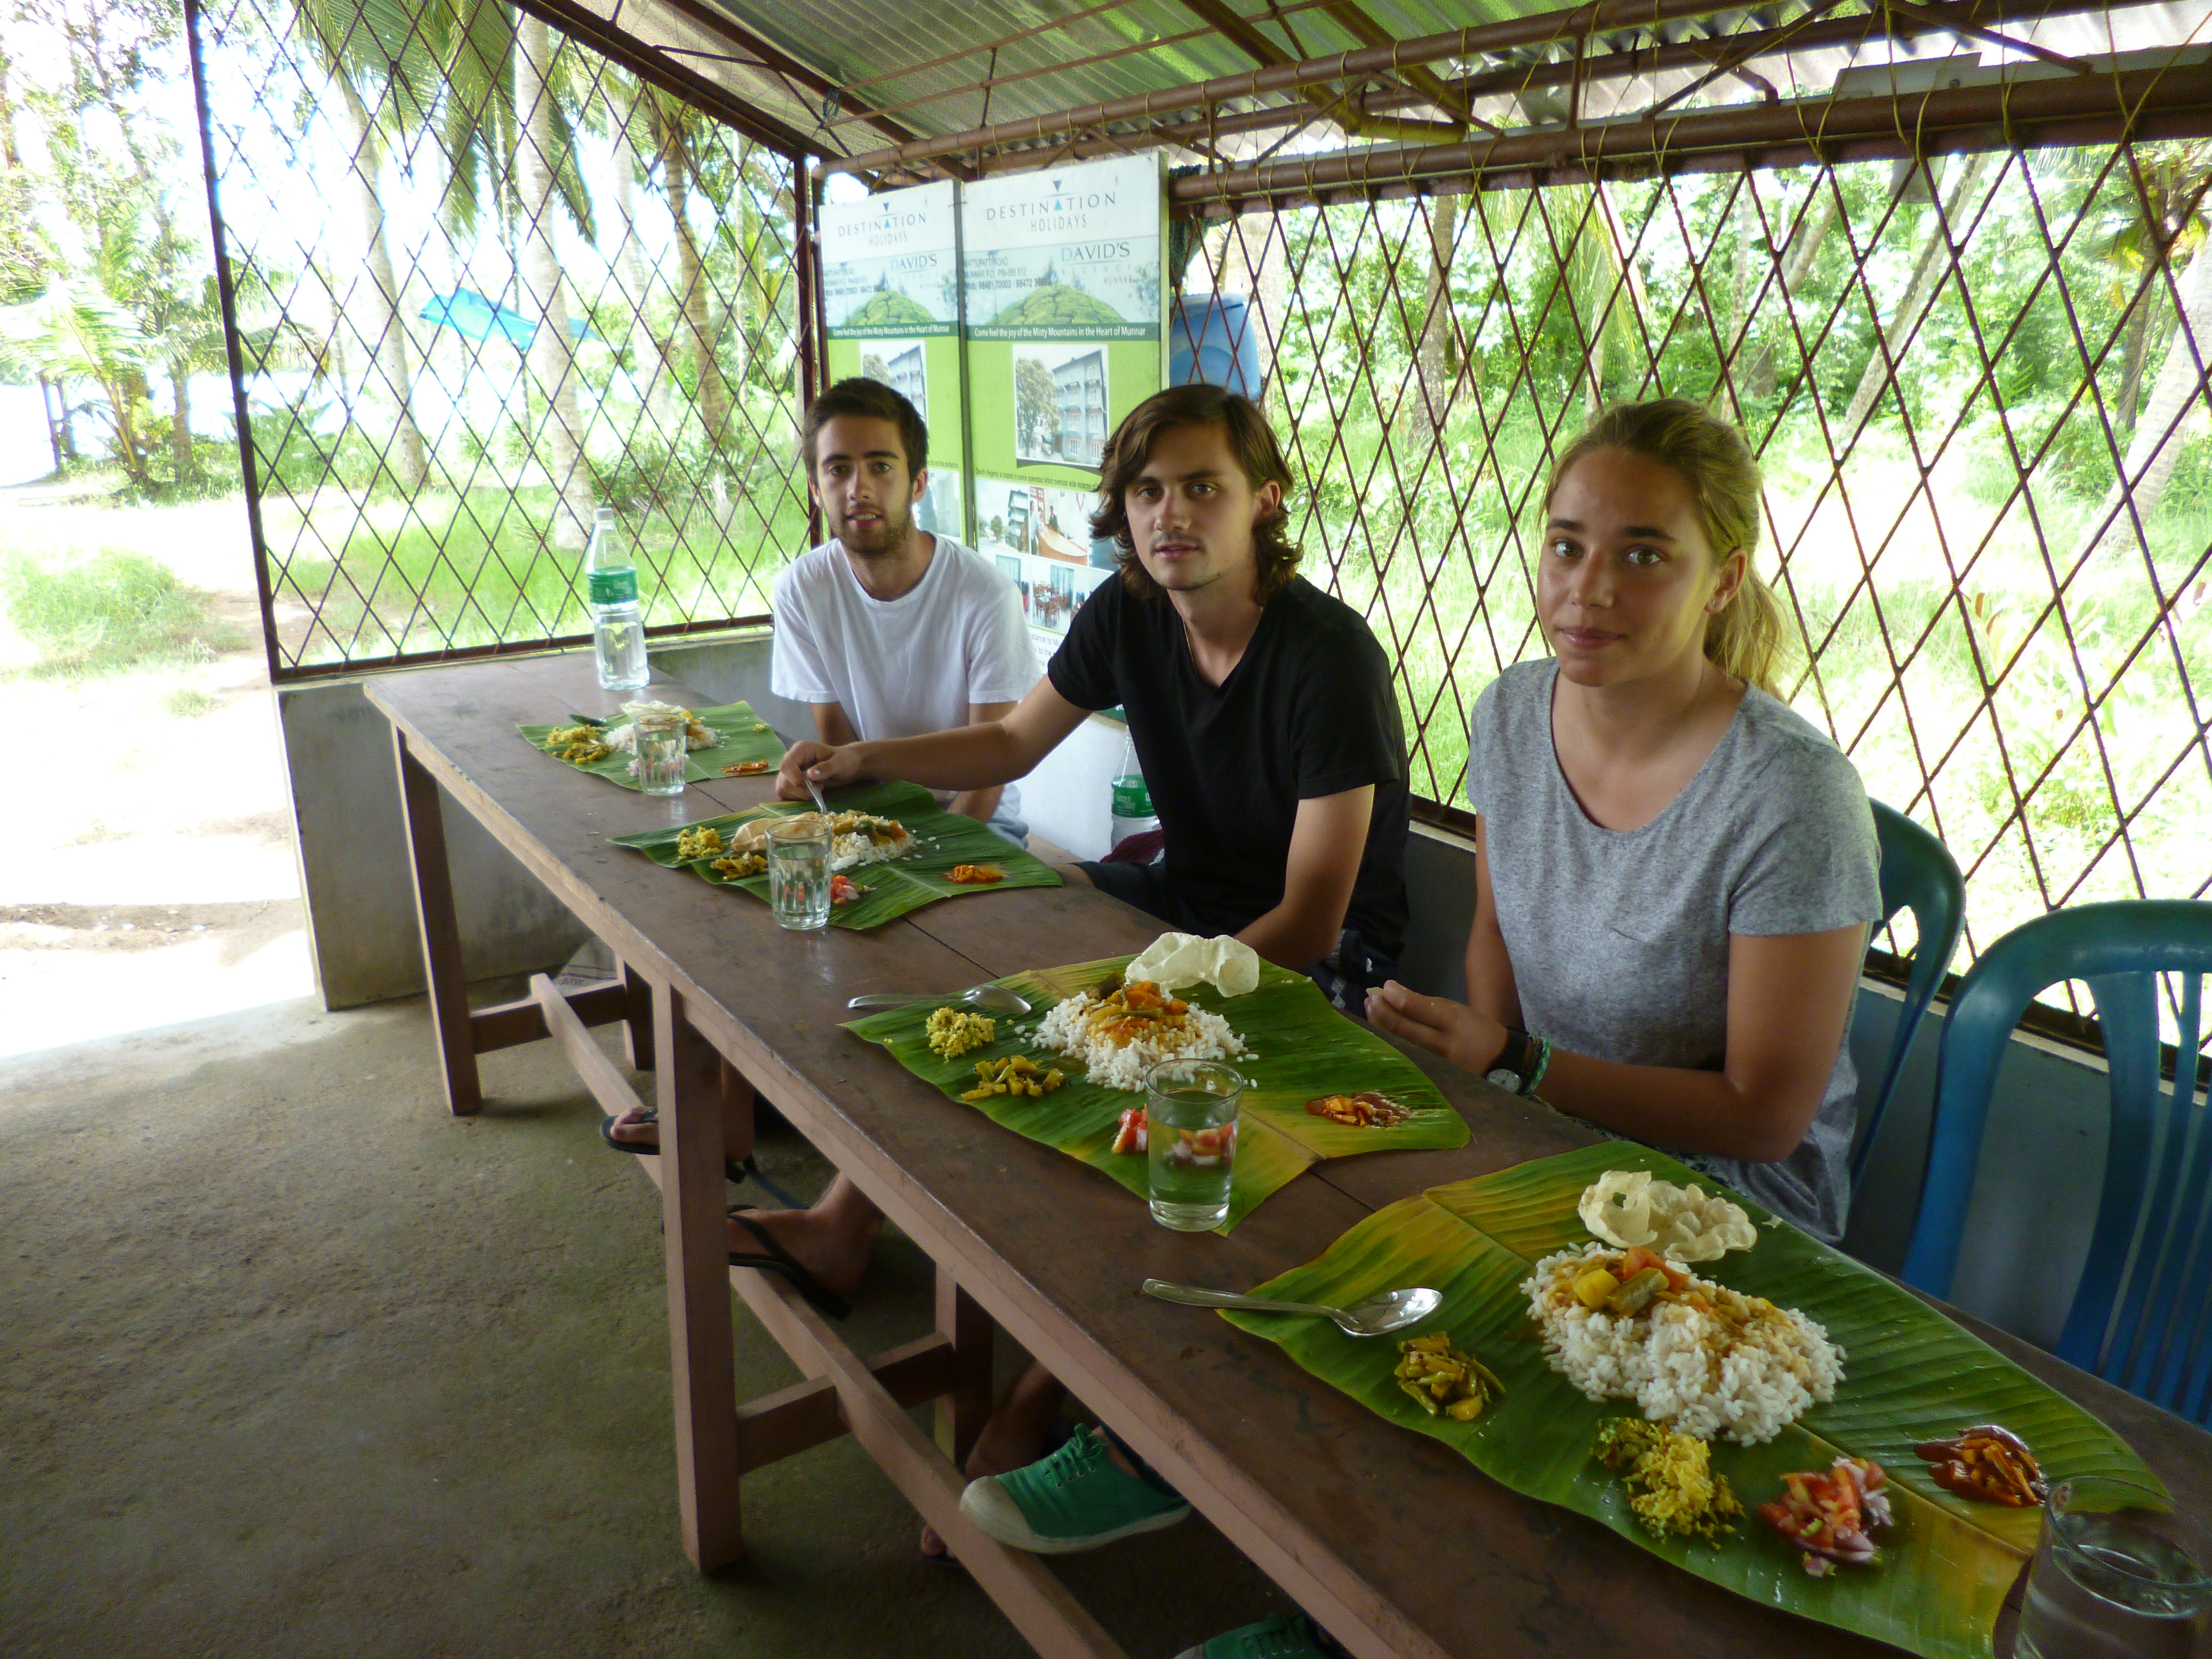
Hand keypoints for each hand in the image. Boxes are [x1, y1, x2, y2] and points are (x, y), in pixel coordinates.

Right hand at [775, 739, 866, 799]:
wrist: (847, 765)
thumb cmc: (844, 760)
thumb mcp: (839, 763)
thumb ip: (826, 768)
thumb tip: (810, 774)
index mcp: (800, 749)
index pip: (786, 765)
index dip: (793, 779)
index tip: (809, 787)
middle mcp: (791, 759)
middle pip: (783, 780)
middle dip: (800, 790)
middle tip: (819, 788)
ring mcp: (790, 771)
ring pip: (783, 789)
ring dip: (800, 795)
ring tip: (816, 789)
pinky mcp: (791, 782)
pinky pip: (786, 794)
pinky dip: (797, 798)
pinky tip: (810, 793)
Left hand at [1364, 981, 1506, 1074]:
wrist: (1499, 1063)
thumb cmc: (1475, 1030)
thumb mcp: (1457, 1010)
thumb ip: (1425, 1004)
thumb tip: (1393, 995)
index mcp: (1452, 1022)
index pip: (1416, 1008)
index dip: (1396, 996)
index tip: (1386, 986)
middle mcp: (1441, 1045)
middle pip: (1402, 1029)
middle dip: (1381, 1011)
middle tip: (1371, 998)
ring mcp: (1433, 1065)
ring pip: (1398, 1045)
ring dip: (1379, 1026)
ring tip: (1372, 1011)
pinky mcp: (1429, 1077)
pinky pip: (1403, 1058)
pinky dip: (1389, 1043)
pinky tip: (1380, 1032)